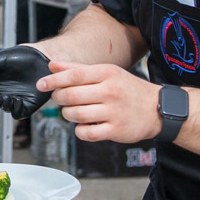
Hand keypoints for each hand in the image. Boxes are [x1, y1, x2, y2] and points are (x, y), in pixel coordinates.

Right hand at [0, 46, 51, 120]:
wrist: (41, 56)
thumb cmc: (21, 55)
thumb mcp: (0, 59)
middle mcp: (4, 93)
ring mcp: (16, 99)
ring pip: (5, 109)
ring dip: (3, 106)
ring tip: (6, 97)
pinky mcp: (28, 104)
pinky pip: (20, 113)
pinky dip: (16, 110)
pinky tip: (17, 100)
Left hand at [41, 60, 160, 143]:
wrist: (158, 109)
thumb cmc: (128, 89)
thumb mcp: (107, 72)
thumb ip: (78, 69)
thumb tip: (53, 65)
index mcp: (107, 74)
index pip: (74, 75)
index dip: (53, 80)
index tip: (41, 84)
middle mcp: (110, 92)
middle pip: (71, 96)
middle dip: (58, 98)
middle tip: (59, 98)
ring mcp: (114, 112)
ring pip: (76, 114)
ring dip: (67, 114)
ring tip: (72, 111)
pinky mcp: (116, 131)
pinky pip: (87, 133)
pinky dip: (79, 130)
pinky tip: (83, 125)